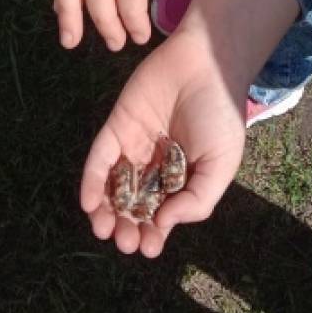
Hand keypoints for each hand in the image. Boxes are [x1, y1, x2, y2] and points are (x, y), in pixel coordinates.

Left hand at [80, 26, 245, 255]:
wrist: (207, 64)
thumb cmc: (220, 113)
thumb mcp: (221, 164)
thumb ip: (198, 200)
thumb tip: (163, 224)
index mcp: (181, 178)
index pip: (161, 214)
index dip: (152, 234)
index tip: (148, 248)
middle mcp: (154, 166)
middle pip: (133, 205)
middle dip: (127, 227)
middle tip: (125, 241)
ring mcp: (134, 147)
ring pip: (112, 187)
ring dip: (105, 212)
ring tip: (104, 229)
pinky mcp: (117, 127)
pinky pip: (100, 158)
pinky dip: (92, 182)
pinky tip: (90, 204)